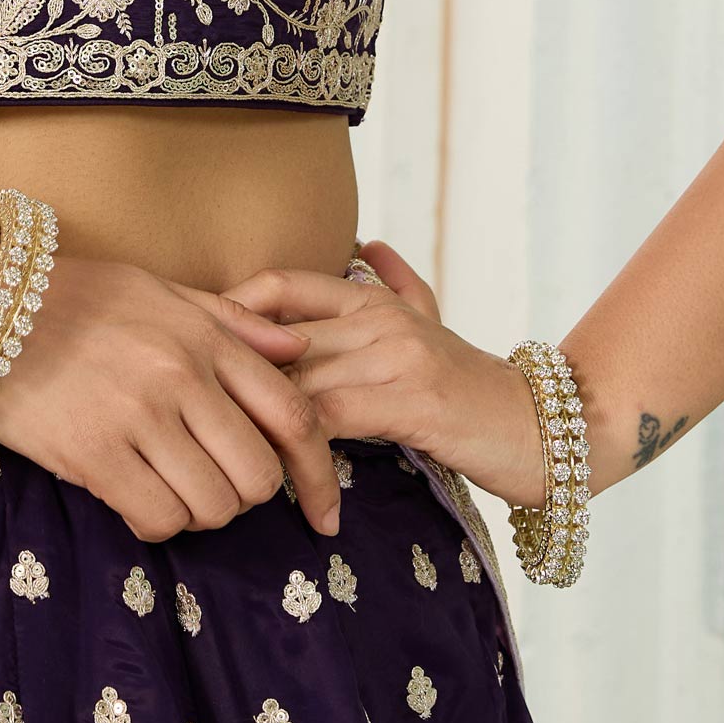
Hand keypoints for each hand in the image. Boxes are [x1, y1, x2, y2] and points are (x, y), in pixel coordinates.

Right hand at [0, 247, 346, 541]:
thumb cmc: (73, 296)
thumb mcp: (160, 290)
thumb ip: (233, 322)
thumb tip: (299, 352)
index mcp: (207, 337)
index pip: (293, 415)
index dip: (318, 472)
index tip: (320, 508)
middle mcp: (182, 378)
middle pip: (258, 475)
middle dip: (247, 495)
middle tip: (218, 484)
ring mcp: (139, 418)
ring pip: (212, 505)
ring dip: (202, 512)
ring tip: (175, 490)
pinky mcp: (93, 455)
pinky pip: (157, 518)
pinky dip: (158, 521)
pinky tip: (138, 498)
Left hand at [222, 238, 548, 510]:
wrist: (541, 427)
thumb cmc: (474, 386)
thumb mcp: (433, 324)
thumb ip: (398, 285)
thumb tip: (367, 245)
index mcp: (375, 299)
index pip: (283, 284)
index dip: (230, 308)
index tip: (190, 342)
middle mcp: (381, 318)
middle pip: (277, 339)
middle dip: (226, 376)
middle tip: (182, 408)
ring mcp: (396, 355)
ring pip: (297, 382)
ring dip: (253, 421)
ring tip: (216, 452)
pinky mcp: (411, 400)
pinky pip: (331, 420)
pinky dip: (297, 450)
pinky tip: (277, 477)